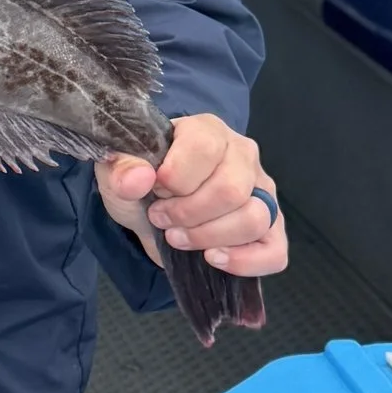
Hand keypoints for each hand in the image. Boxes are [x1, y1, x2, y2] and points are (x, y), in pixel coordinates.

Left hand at [97, 116, 286, 279]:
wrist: (150, 214)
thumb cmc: (140, 184)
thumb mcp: (117, 171)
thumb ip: (121, 168)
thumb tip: (139, 178)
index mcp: (207, 131)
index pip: (205, 148)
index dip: (175, 178)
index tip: (154, 190)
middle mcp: (243, 155)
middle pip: (231, 190)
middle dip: (188, 214)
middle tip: (162, 218)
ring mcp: (262, 192)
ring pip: (254, 219)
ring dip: (209, 237)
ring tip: (179, 237)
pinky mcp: (270, 228)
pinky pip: (274, 251)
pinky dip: (244, 261)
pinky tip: (213, 258)